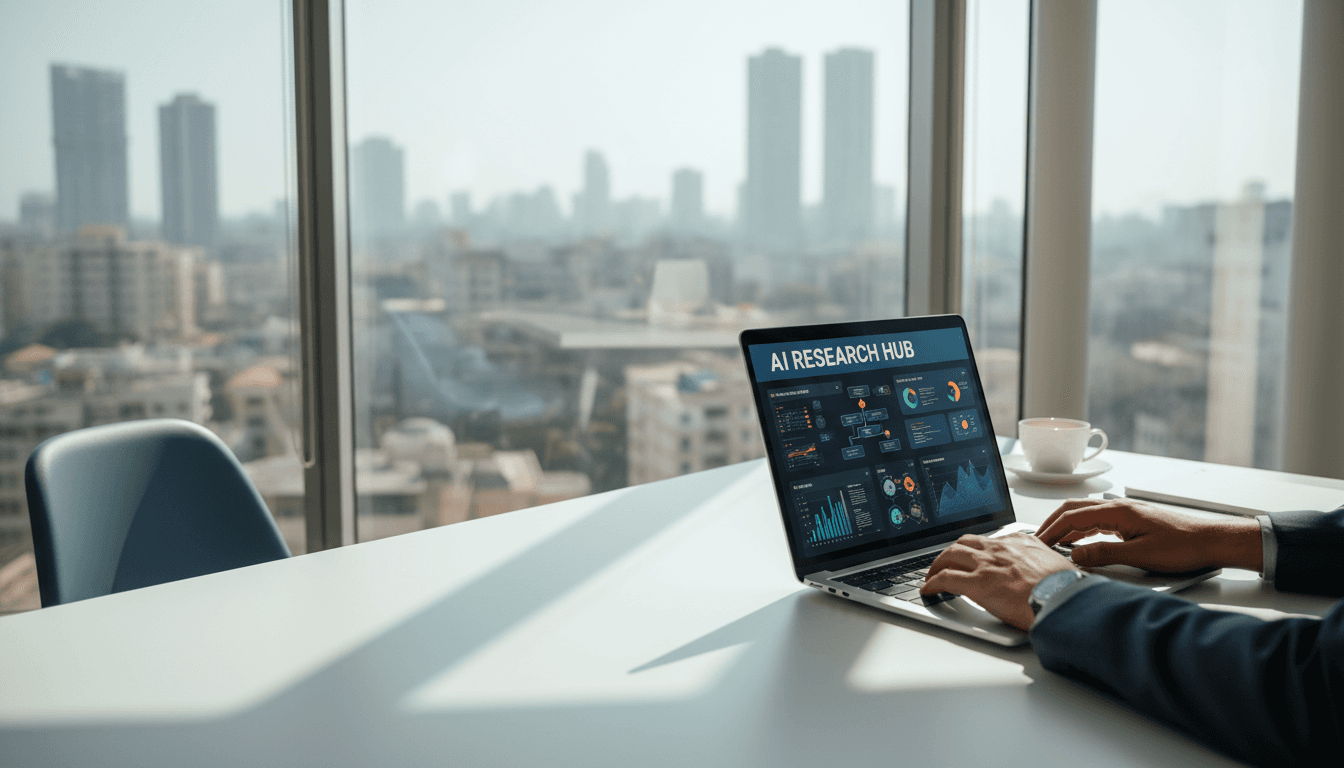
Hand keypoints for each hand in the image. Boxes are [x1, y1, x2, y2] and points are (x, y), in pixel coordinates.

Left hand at [921, 533, 1075, 630]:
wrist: (1065, 598)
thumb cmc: (1067, 588)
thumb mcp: (1057, 566)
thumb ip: (1043, 564)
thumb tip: (1045, 573)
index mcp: (1020, 542)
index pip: (990, 540)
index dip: (976, 549)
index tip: (972, 555)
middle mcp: (1000, 549)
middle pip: (964, 543)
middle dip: (951, 552)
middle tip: (946, 563)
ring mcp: (986, 565)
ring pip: (950, 555)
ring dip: (938, 565)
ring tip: (932, 574)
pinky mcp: (977, 583)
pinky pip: (945, 578)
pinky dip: (933, 583)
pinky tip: (928, 589)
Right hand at [1036, 498, 1262, 572]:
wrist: (1210, 541)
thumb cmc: (1183, 546)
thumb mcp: (1140, 556)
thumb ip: (1104, 554)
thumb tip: (1075, 556)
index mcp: (1118, 511)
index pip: (1072, 517)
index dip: (1051, 531)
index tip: (1037, 544)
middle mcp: (1118, 507)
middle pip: (1074, 510)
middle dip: (1052, 524)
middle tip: (1037, 541)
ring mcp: (1125, 513)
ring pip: (1084, 514)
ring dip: (1066, 527)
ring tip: (1052, 543)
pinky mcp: (1131, 521)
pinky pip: (1097, 521)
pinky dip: (1081, 530)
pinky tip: (1079, 542)